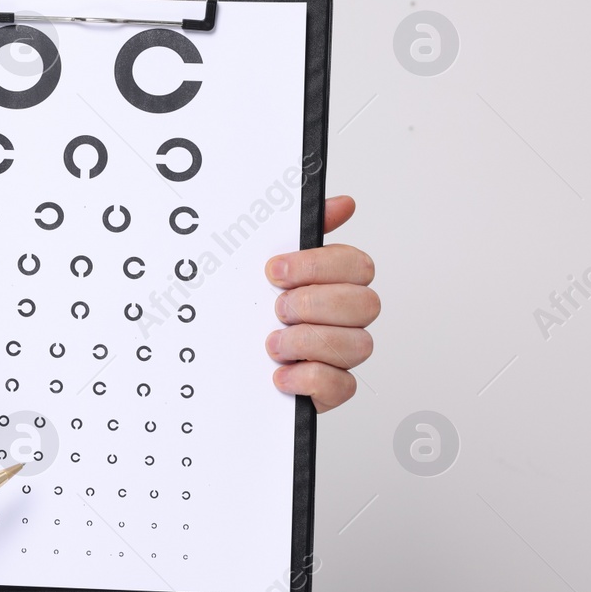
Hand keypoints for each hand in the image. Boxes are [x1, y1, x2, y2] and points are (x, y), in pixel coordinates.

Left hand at [264, 196, 378, 411]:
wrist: (225, 363)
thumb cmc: (254, 309)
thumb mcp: (267, 267)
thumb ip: (300, 231)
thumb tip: (342, 203)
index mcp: (336, 282)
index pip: (357, 265)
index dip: (318, 266)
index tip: (276, 270)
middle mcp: (346, 317)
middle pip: (365, 304)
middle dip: (314, 304)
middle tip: (277, 308)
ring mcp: (341, 354)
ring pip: (359, 345)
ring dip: (308, 341)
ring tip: (273, 343)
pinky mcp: (330, 389)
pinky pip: (343, 386)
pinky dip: (308, 378)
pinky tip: (280, 373)